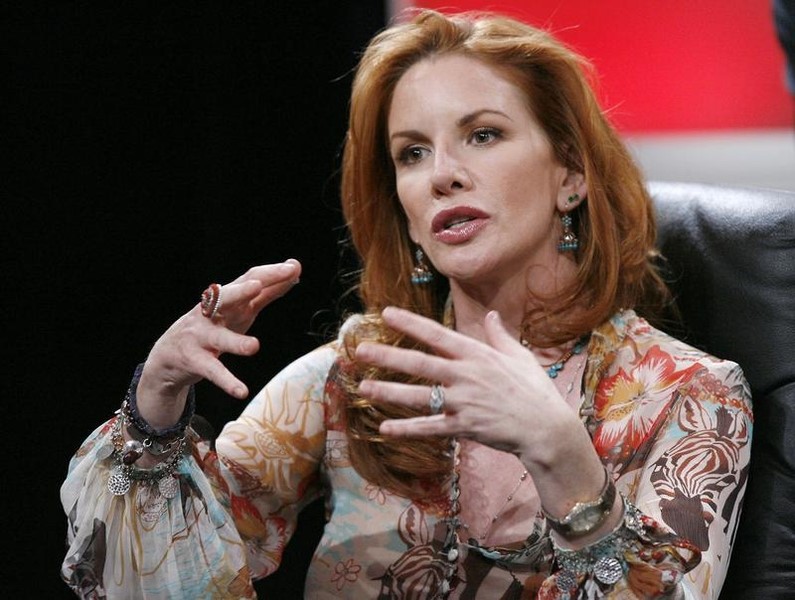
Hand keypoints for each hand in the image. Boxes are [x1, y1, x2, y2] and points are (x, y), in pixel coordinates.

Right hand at [136, 260, 300, 427]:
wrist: (168, 357)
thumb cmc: (213, 327)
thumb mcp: (240, 309)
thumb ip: (266, 293)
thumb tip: (293, 272)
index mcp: (227, 299)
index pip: (249, 279)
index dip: (270, 274)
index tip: (293, 267)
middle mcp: (211, 313)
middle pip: (225, 297)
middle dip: (242, 290)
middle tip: (259, 285)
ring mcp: (201, 336)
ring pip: (218, 338)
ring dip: (236, 342)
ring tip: (254, 346)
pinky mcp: (194, 361)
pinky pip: (213, 371)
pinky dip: (227, 381)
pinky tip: (242, 391)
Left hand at [355, 306, 609, 521]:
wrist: (547, 429)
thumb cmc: (536, 391)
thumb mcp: (520, 357)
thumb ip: (501, 336)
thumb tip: (492, 315)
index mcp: (477, 355)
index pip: (437, 335)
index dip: (410, 324)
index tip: (386, 314)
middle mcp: (466, 376)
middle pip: (420, 364)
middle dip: (388, 357)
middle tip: (361, 351)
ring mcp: (463, 402)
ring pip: (419, 396)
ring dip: (389, 392)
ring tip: (363, 388)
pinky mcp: (464, 427)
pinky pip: (430, 428)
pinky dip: (407, 429)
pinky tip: (385, 428)